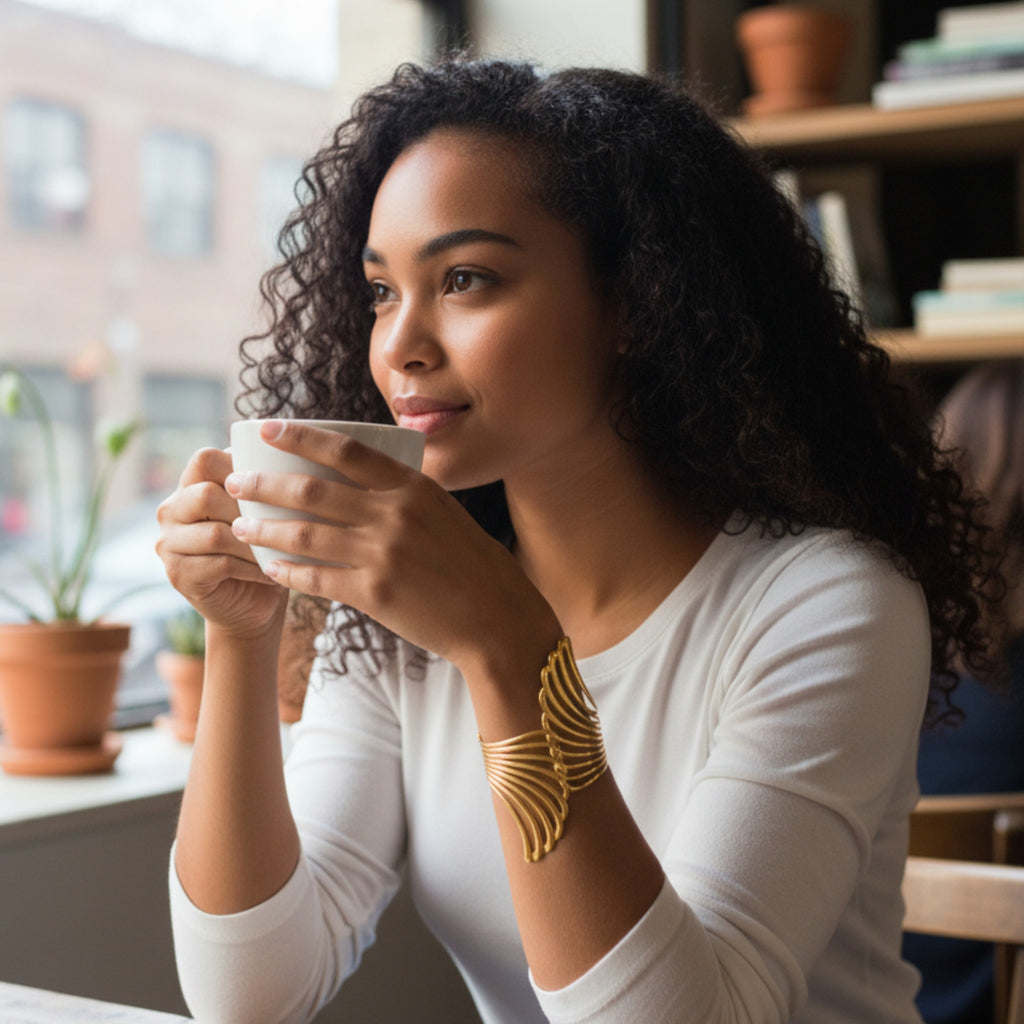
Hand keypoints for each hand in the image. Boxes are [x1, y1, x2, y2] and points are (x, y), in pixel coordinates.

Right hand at [156, 446, 287, 639]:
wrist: (256, 602)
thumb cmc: (267, 546)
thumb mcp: (268, 508)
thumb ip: (266, 482)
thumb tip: (300, 455)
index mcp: (190, 484)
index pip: (205, 458)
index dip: (241, 470)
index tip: (274, 487)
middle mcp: (171, 510)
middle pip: (207, 495)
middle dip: (250, 512)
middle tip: (281, 525)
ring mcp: (168, 543)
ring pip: (216, 534)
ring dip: (255, 545)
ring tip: (281, 552)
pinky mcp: (177, 574)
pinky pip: (219, 564)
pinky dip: (253, 569)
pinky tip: (272, 572)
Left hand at [225, 421, 556, 670]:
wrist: (497, 618)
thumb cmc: (474, 565)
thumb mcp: (445, 514)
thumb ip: (404, 497)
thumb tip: (356, 484)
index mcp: (414, 487)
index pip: (347, 451)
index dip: (301, 436)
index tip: (266, 429)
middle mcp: (395, 514)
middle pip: (313, 490)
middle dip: (266, 485)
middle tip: (236, 483)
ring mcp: (384, 554)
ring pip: (306, 534)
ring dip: (266, 529)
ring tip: (240, 527)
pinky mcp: (376, 594)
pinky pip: (318, 579)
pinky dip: (289, 573)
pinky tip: (270, 569)